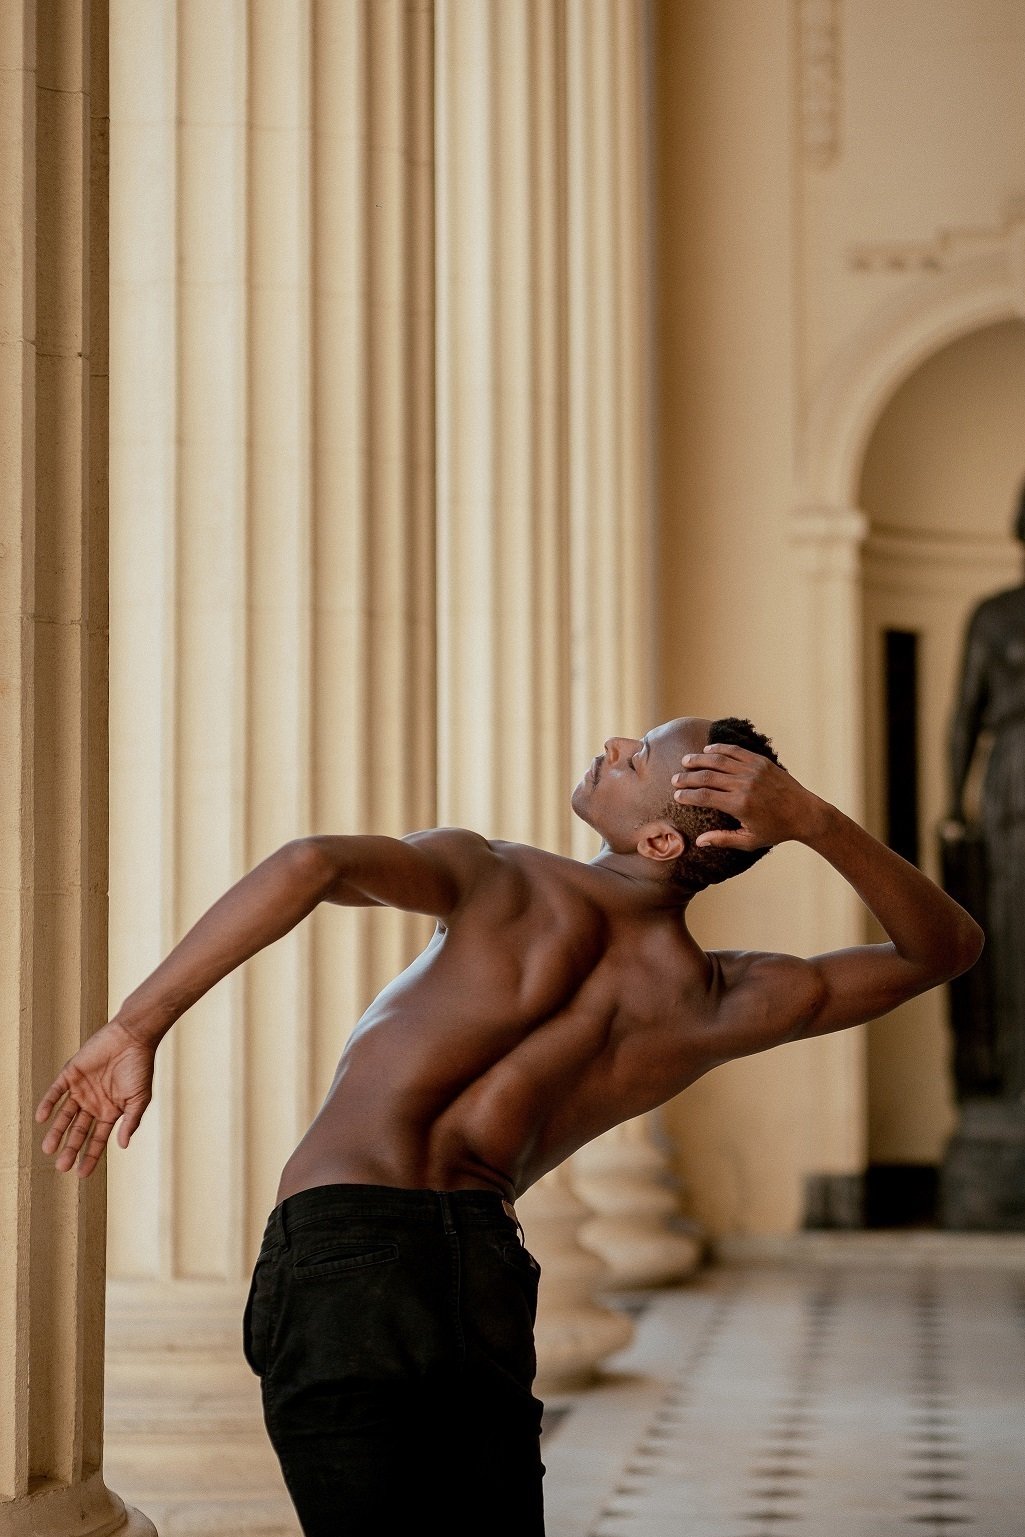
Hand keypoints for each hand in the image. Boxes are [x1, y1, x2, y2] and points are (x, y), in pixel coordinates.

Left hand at [35, 1019, 155, 1177]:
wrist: (132, 1037)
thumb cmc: (140, 1066)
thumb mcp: (140, 1099)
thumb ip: (131, 1121)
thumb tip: (123, 1145)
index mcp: (110, 1111)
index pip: (97, 1139)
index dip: (90, 1156)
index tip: (81, 1173)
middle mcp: (93, 1103)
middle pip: (78, 1131)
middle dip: (70, 1148)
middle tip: (62, 1166)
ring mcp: (81, 1089)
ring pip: (65, 1115)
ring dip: (56, 1131)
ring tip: (48, 1148)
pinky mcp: (72, 1074)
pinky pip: (56, 1092)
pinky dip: (48, 1104)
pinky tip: (42, 1118)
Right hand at [672, 743, 825, 850]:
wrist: (804, 813)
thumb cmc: (776, 830)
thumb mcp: (749, 841)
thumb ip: (723, 839)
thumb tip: (699, 841)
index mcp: (739, 805)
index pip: (704, 796)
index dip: (687, 795)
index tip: (676, 796)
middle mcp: (744, 785)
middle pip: (707, 777)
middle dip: (687, 777)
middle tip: (675, 779)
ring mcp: (753, 770)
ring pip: (719, 760)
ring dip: (699, 759)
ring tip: (685, 761)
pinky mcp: (761, 762)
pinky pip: (736, 751)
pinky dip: (720, 749)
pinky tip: (708, 750)